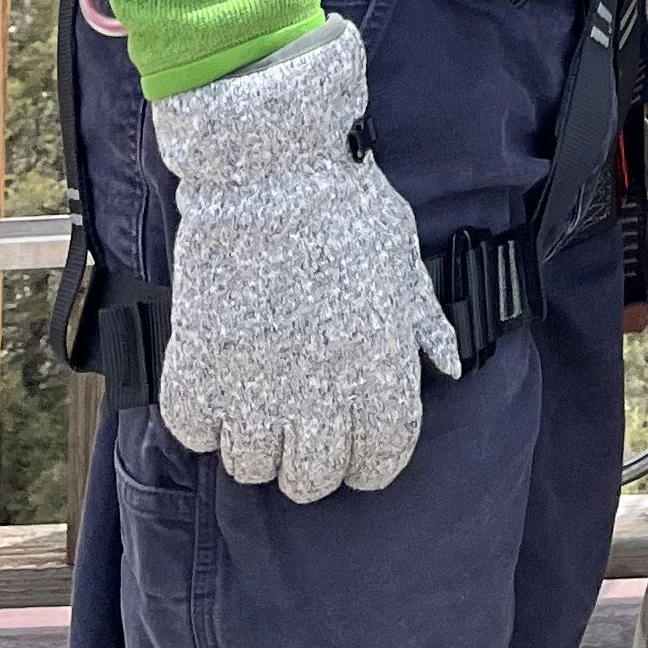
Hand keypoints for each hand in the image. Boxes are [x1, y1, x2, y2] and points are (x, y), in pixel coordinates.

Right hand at [150, 15, 460, 499]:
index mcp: (377, 370)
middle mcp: (318, 394)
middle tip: (305, 417)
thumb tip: (450, 365)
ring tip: (260, 394)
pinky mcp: (197, 371)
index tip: (362, 440)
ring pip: (251, 467)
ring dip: (257, 439)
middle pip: (312, 480)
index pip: (382, 461)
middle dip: (313, 456)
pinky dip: (206, 417)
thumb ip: (425, 322)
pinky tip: (220, 380)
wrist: (272, 167)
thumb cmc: (345, 205)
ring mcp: (252, 389)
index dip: (374, 458)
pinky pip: (196, 434)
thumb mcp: (403, 259)